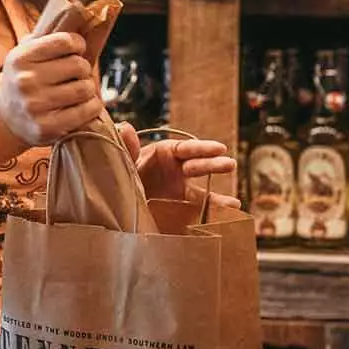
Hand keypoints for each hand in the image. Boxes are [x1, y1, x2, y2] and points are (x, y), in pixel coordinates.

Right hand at [0, 32, 103, 146]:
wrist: (5, 119)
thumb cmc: (22, 81)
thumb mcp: (24, 55)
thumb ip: (46, 36)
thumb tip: (78, 10)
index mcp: (20, 58)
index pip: (65, 41)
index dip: (78, 44)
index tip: (77, 50)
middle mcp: (25, 80)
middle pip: (79, 65)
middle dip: (84, 69)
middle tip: (78, 74)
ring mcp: (35, 105)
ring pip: (84, 88)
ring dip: (88, 88)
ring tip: (80, 89)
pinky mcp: (47, 127)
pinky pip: (86, 111)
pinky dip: (92, 106)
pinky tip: (85, 104)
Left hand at [116, 123, 240, 208]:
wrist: (114, 201)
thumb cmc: (119, 174)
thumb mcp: (122, 162)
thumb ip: (126, 148)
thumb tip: (124, 127)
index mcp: (164, 154)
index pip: (185, 149)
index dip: (202, 148)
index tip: (219, 148)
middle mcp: (175, 171)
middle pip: (198, 167)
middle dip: (214, 166)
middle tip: (230, 165)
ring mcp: (178, 192)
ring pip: (202, 194)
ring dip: (218, 198)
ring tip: (234, 204)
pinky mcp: (177, 211)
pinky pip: (196, 214)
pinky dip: (210, 217)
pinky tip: (224, 220)